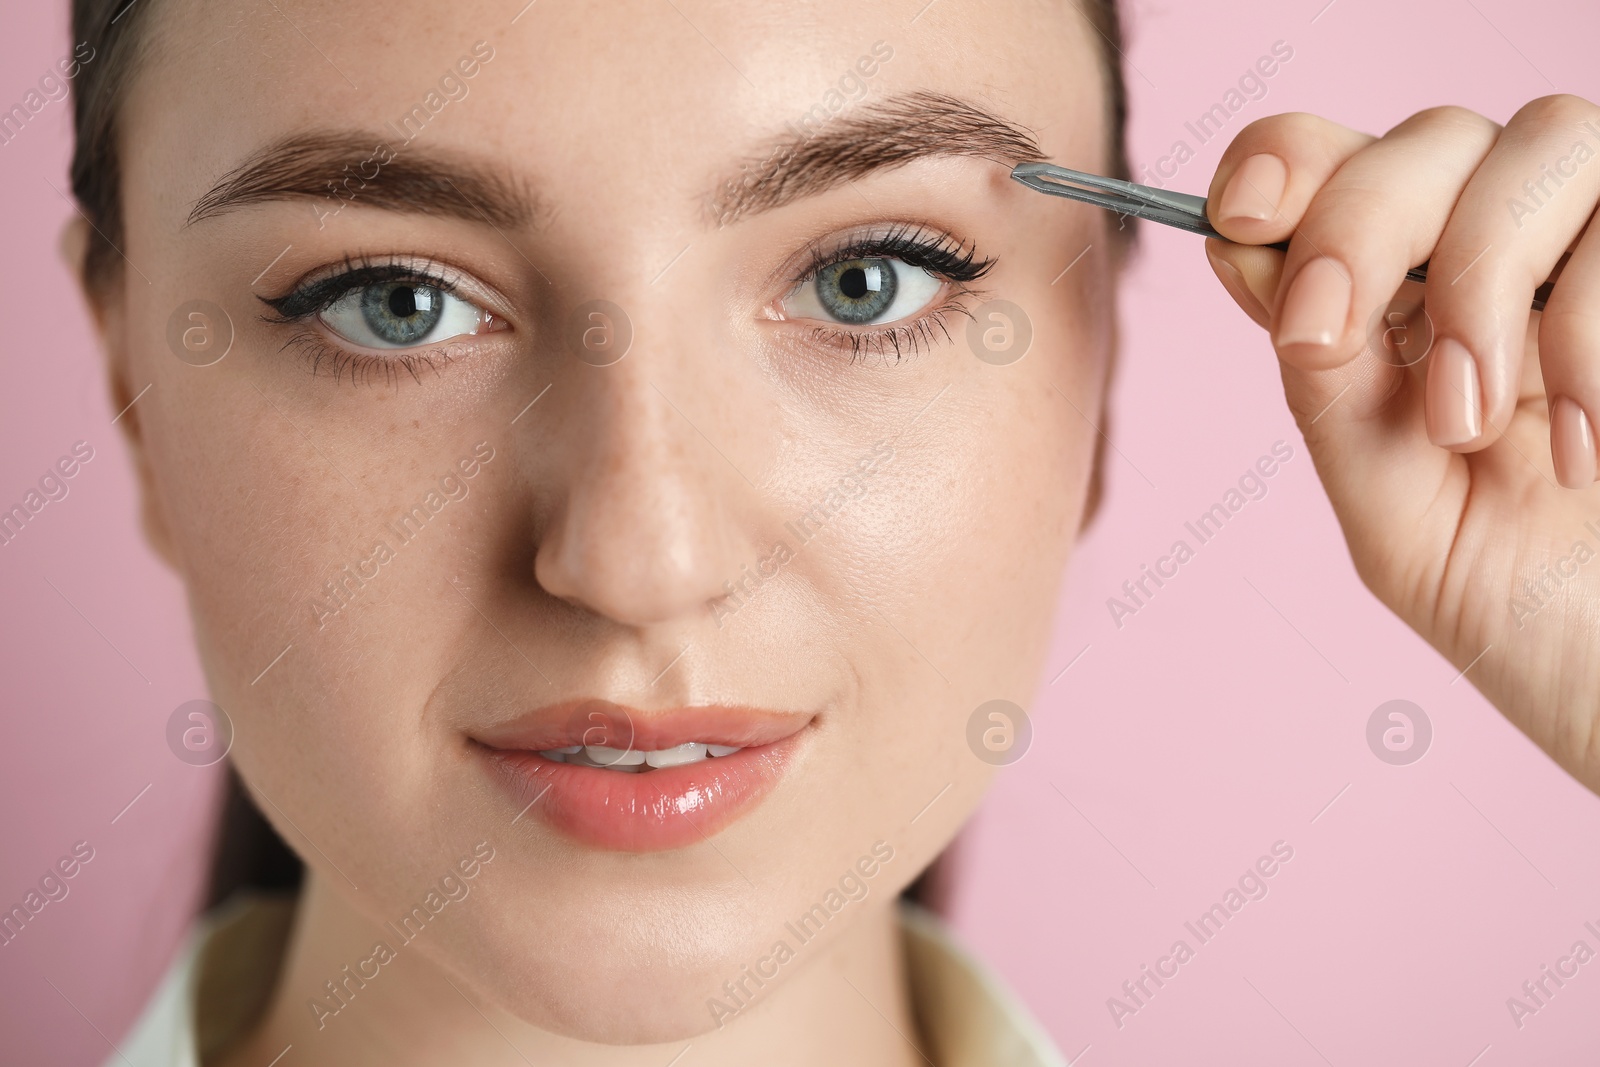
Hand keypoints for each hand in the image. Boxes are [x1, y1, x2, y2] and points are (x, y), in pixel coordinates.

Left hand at [1203, 96, 1599, 794]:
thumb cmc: (1525, 607)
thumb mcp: (1393, 506)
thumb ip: (1325, 387)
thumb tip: (1239, 254)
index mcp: (1406, 304)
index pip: (1333, 168)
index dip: (1281, 160)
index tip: (1244, 213)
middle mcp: (1501, 254)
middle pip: (1424, 140)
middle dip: (1360, 226)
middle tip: (1330, 338)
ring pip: (1539, 141)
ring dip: (1478, 280)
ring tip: (1470, 423)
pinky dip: (1586, 322)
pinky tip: (1578, 444)